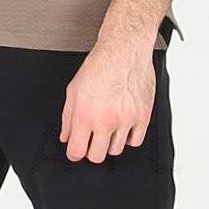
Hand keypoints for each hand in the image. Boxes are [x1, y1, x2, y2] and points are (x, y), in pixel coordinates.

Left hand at [59, 33, 156, 162]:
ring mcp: (126, 120)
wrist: (124, 51)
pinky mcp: (143, 117)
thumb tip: (66, 136)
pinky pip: (135, 141)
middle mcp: (106, 120)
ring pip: (116, 150)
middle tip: (91, 140)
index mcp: (86, 115)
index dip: (74, 154)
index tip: (76, 151)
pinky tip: (123, 127)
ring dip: (110, 143)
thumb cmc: (99, 66)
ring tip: (108, 128)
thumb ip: (68, 117)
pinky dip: (128, 138)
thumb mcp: (73, 90)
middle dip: (91, 150)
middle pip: (97, 156)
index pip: (76, 151)